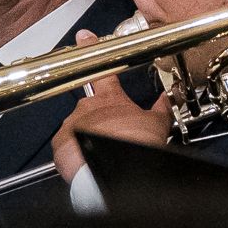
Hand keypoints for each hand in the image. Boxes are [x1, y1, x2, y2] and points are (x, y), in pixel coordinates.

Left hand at [51, 76, 173, 181]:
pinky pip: (66, 142)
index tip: (94, 59)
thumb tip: (167, 100)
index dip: (103, 71)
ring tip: (101, 147)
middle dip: (100, 115)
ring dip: (86, 132)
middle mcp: (86, 107)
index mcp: (110, 98)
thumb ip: (161, 108)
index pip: (104, 75)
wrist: (112, 168)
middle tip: (114, 128)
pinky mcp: (60, 142)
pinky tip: (87, 156)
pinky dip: (74, 148)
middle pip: (91, 104)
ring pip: (77, 123)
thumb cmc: (132, 144)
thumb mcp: (157, 123)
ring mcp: (70, 123)